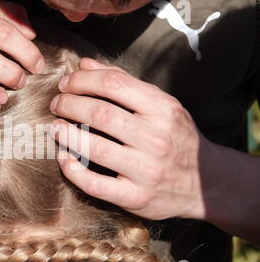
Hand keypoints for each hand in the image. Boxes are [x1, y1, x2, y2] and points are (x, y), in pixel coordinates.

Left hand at [49, 57, 209, 220]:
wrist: (206, 185)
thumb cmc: (177, 138)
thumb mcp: (161, 105)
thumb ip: (124, 84)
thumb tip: (84, 64)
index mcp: (163, 109)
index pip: (114, 84)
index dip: (83, 80)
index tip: (66, 83)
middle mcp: (156, 138)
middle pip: (100, 113)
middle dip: (69, 104)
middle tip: (56, 104)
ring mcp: (146, 170)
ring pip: (94, 148)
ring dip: (66, 134)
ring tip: (54, 127)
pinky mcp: (136, 197)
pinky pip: (95, 184)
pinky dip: (73, 170)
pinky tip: (63, 158)